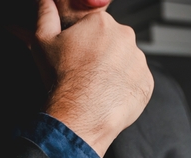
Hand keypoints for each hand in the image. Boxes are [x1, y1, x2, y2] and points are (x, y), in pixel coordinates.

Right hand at [20, 0, 153, 156]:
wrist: (81, 114)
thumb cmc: (62, 78)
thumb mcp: (43, 40)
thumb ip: (45, 15)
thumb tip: (45, 2)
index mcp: (102, 22)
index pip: (95, 27)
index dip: (83, 42)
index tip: (77, 55)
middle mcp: (126, 37)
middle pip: (113, 42)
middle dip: (101, 54)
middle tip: (86, 72)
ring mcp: (139, 61)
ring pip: (126, 62)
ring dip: (115, 71)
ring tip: (97, 85)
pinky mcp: (147, 83)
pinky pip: (136, 82)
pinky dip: (125, 88)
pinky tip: (110, 94)